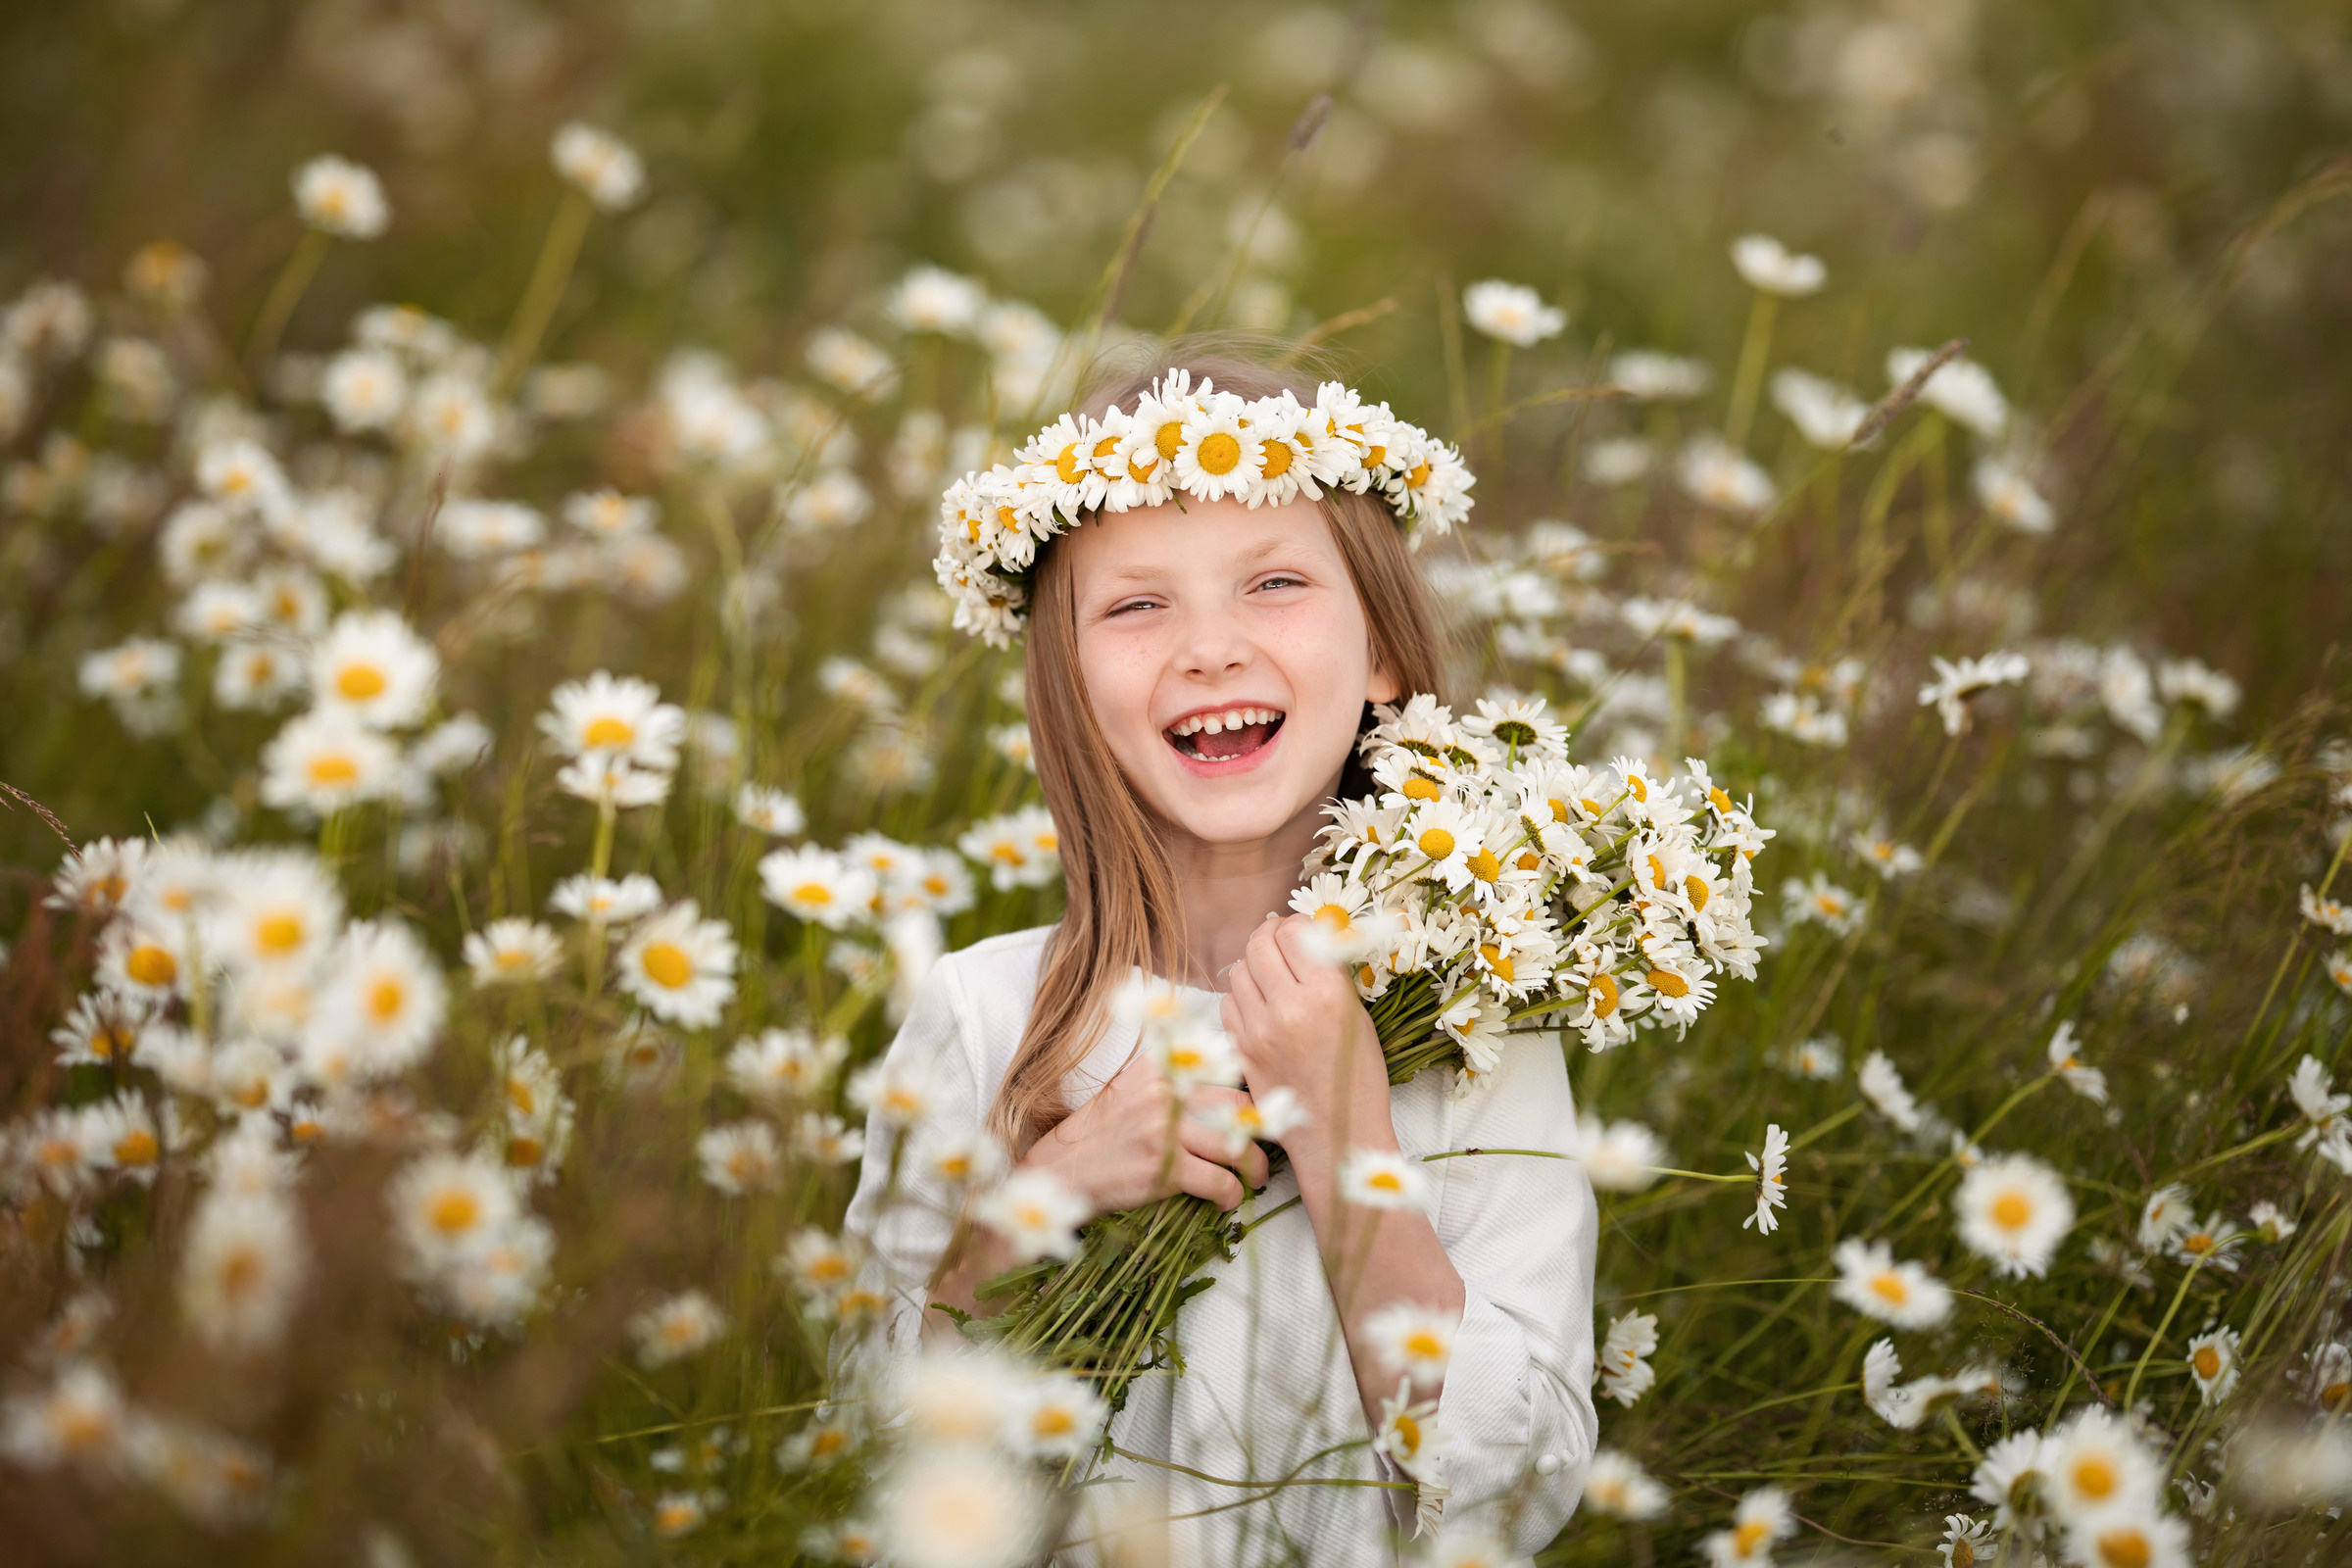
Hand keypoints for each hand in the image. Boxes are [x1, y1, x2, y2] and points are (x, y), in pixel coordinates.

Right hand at [1018, 1049, 1270, 1217]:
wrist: (1062, 1169)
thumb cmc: (1102, 1132)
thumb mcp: (1132, 1088)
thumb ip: (1171, 1078)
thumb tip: (1226, 1083)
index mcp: (1159, 1066)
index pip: (1222, 1070)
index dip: (1247, 1095)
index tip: (1259, 1114)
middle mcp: (1164, 1090)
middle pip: (1237, 1105)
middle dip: (1257, 1131)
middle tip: (1262, 1149)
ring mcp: (1164, 1128)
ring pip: (1235, 1143)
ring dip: (1255, 1166)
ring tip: (1256, 1178)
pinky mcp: (1163, 1167)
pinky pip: (1218, 1181)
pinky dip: (1231, 1195)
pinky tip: (1226, 1201)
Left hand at [1220, 914, 1393, 1161]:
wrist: (1338, 1137)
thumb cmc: (1359, 1079)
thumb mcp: (1358, 1019)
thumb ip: (1331, 977)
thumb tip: (1312, 938)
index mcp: (1327, 995)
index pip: (1295, 933)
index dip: (1298, 925)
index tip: (1305, 930)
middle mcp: (1289, 1008)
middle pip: (1260, 944)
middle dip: (1270, 935)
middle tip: (1281, 939)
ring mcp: (1259, 1030)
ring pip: (1239, 971)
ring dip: (1253, 965)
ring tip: (1271, 974)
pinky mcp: (1241, 1050)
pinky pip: (1228, 1004)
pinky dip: (1241, 997)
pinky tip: (1259, 1005)